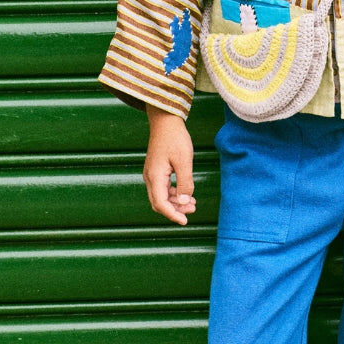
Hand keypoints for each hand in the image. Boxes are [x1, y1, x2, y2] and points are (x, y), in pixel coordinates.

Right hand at [143, 107, 195, 224]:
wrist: (166, 122)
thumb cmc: (175, 139)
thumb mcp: (184, 161)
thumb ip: (185, 182)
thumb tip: (184, 201)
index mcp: (155, 177)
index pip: (160, 204)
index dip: (172, 215)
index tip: (184, 221)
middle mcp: (150, 178)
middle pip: (159, 203)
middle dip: (175, 210)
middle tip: (192, 210)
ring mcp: (152, 174)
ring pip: (162, 196)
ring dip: (176, 202)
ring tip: (193, 204)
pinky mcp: (157, 171)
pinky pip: (163, 188)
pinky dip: (174, 194)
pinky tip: (187, 194)